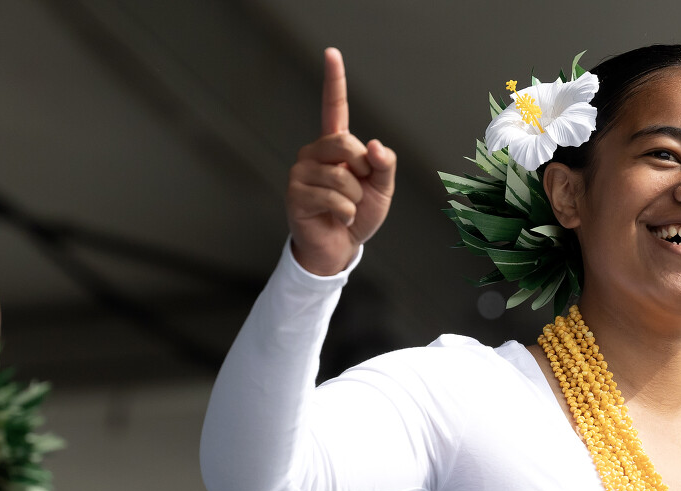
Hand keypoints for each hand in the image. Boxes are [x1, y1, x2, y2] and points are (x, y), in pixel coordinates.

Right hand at [287, 48, 397, 276]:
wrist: (339, 247)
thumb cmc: (359, 214)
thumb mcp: (382, 189)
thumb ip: (385, 165)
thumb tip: (374, 145)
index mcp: (335, 146)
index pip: (334, 108)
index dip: (334, 80)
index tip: (332, 53)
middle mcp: (314, 153)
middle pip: (346, 144)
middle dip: (362, 171)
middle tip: (358, 190)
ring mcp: (301, 172)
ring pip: (342, 177)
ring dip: (355, 199)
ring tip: (345, 208)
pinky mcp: (296, 194)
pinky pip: (335, 198)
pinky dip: (346, 213)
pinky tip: (338, 218)